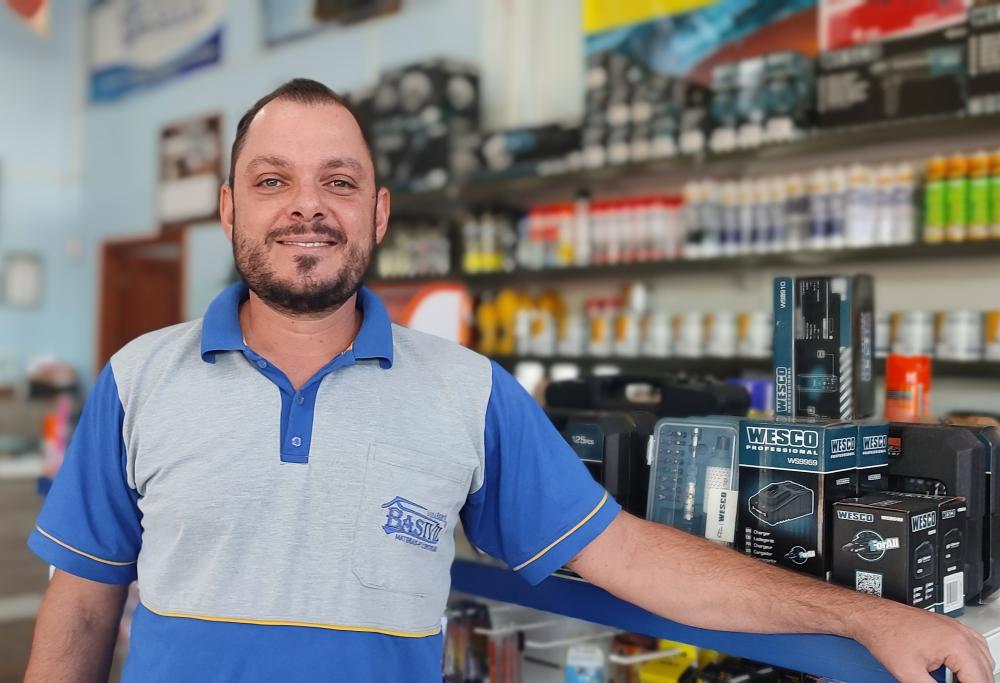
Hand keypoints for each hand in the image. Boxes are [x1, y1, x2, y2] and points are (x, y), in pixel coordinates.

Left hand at [854, 601, 994, 681]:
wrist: (872, 616)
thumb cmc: (885, 635)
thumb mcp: (910, 674)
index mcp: (957, 645)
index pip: (979, 680)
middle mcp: (961, 634)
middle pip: (985, 671)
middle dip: (973, 682)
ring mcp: (956, 628)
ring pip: (984, 660)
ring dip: (975, 675)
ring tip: (954, 681)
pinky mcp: (949, 628)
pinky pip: (975, 647)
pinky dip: (973, 662)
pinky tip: (961, 671)